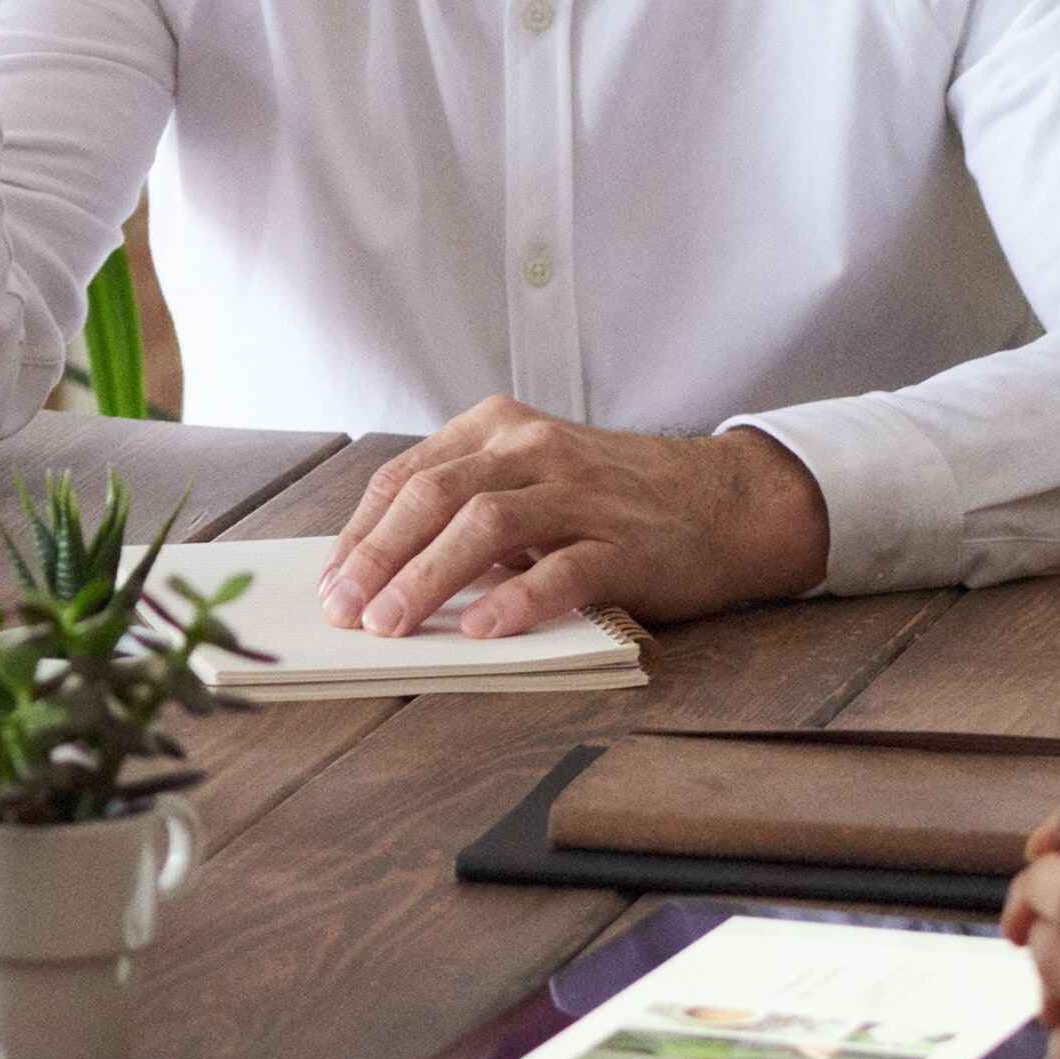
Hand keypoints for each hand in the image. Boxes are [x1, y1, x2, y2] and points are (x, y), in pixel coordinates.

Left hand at [316, 403, 828, 637]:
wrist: (727, 501)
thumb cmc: (614, 499)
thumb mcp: (532, 477)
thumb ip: (468, 504)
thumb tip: (382, 569)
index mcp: (499, 429)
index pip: (408, 476)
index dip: (362, 532)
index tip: (332, 582)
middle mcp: (534, 450)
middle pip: (435, 495)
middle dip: (379, 557)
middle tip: (345, 610)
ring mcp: (582, 494)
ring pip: (487, 526)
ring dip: (428, 577)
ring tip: (392, 624)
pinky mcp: (626, 544)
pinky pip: (562, 569)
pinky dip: (515, 599)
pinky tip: (481, 629)